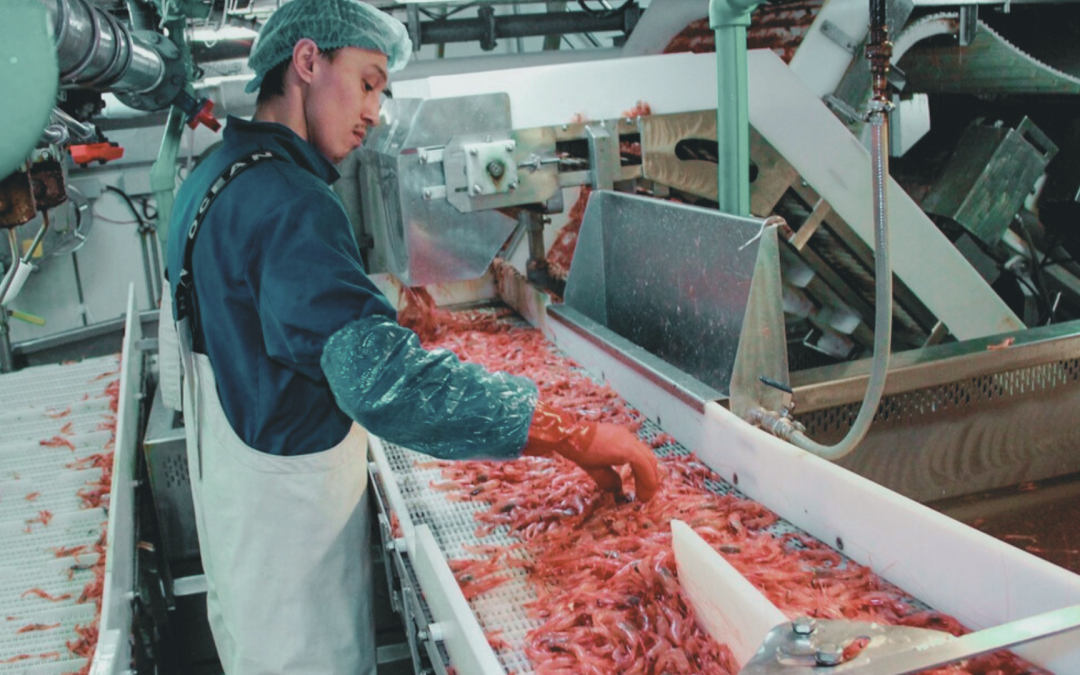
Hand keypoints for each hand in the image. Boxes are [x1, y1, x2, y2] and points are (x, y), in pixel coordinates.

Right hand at [523, 402, 659, 501]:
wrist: (569, 437)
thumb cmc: (577, 448)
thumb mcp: (595, 466)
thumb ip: (609, 477)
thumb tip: (619, 488)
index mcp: (621, 440)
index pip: (641, 456)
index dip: (644, 474)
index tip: (642, 488)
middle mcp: (628, 438)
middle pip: (649, 458)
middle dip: (651, 478)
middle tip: (645, 495)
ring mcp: (629, 441)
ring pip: (650, 462)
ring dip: (650, 482)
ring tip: (644, 498)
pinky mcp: (627, 449)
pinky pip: (644, 465)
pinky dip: (647, 480)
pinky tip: (642, 493)